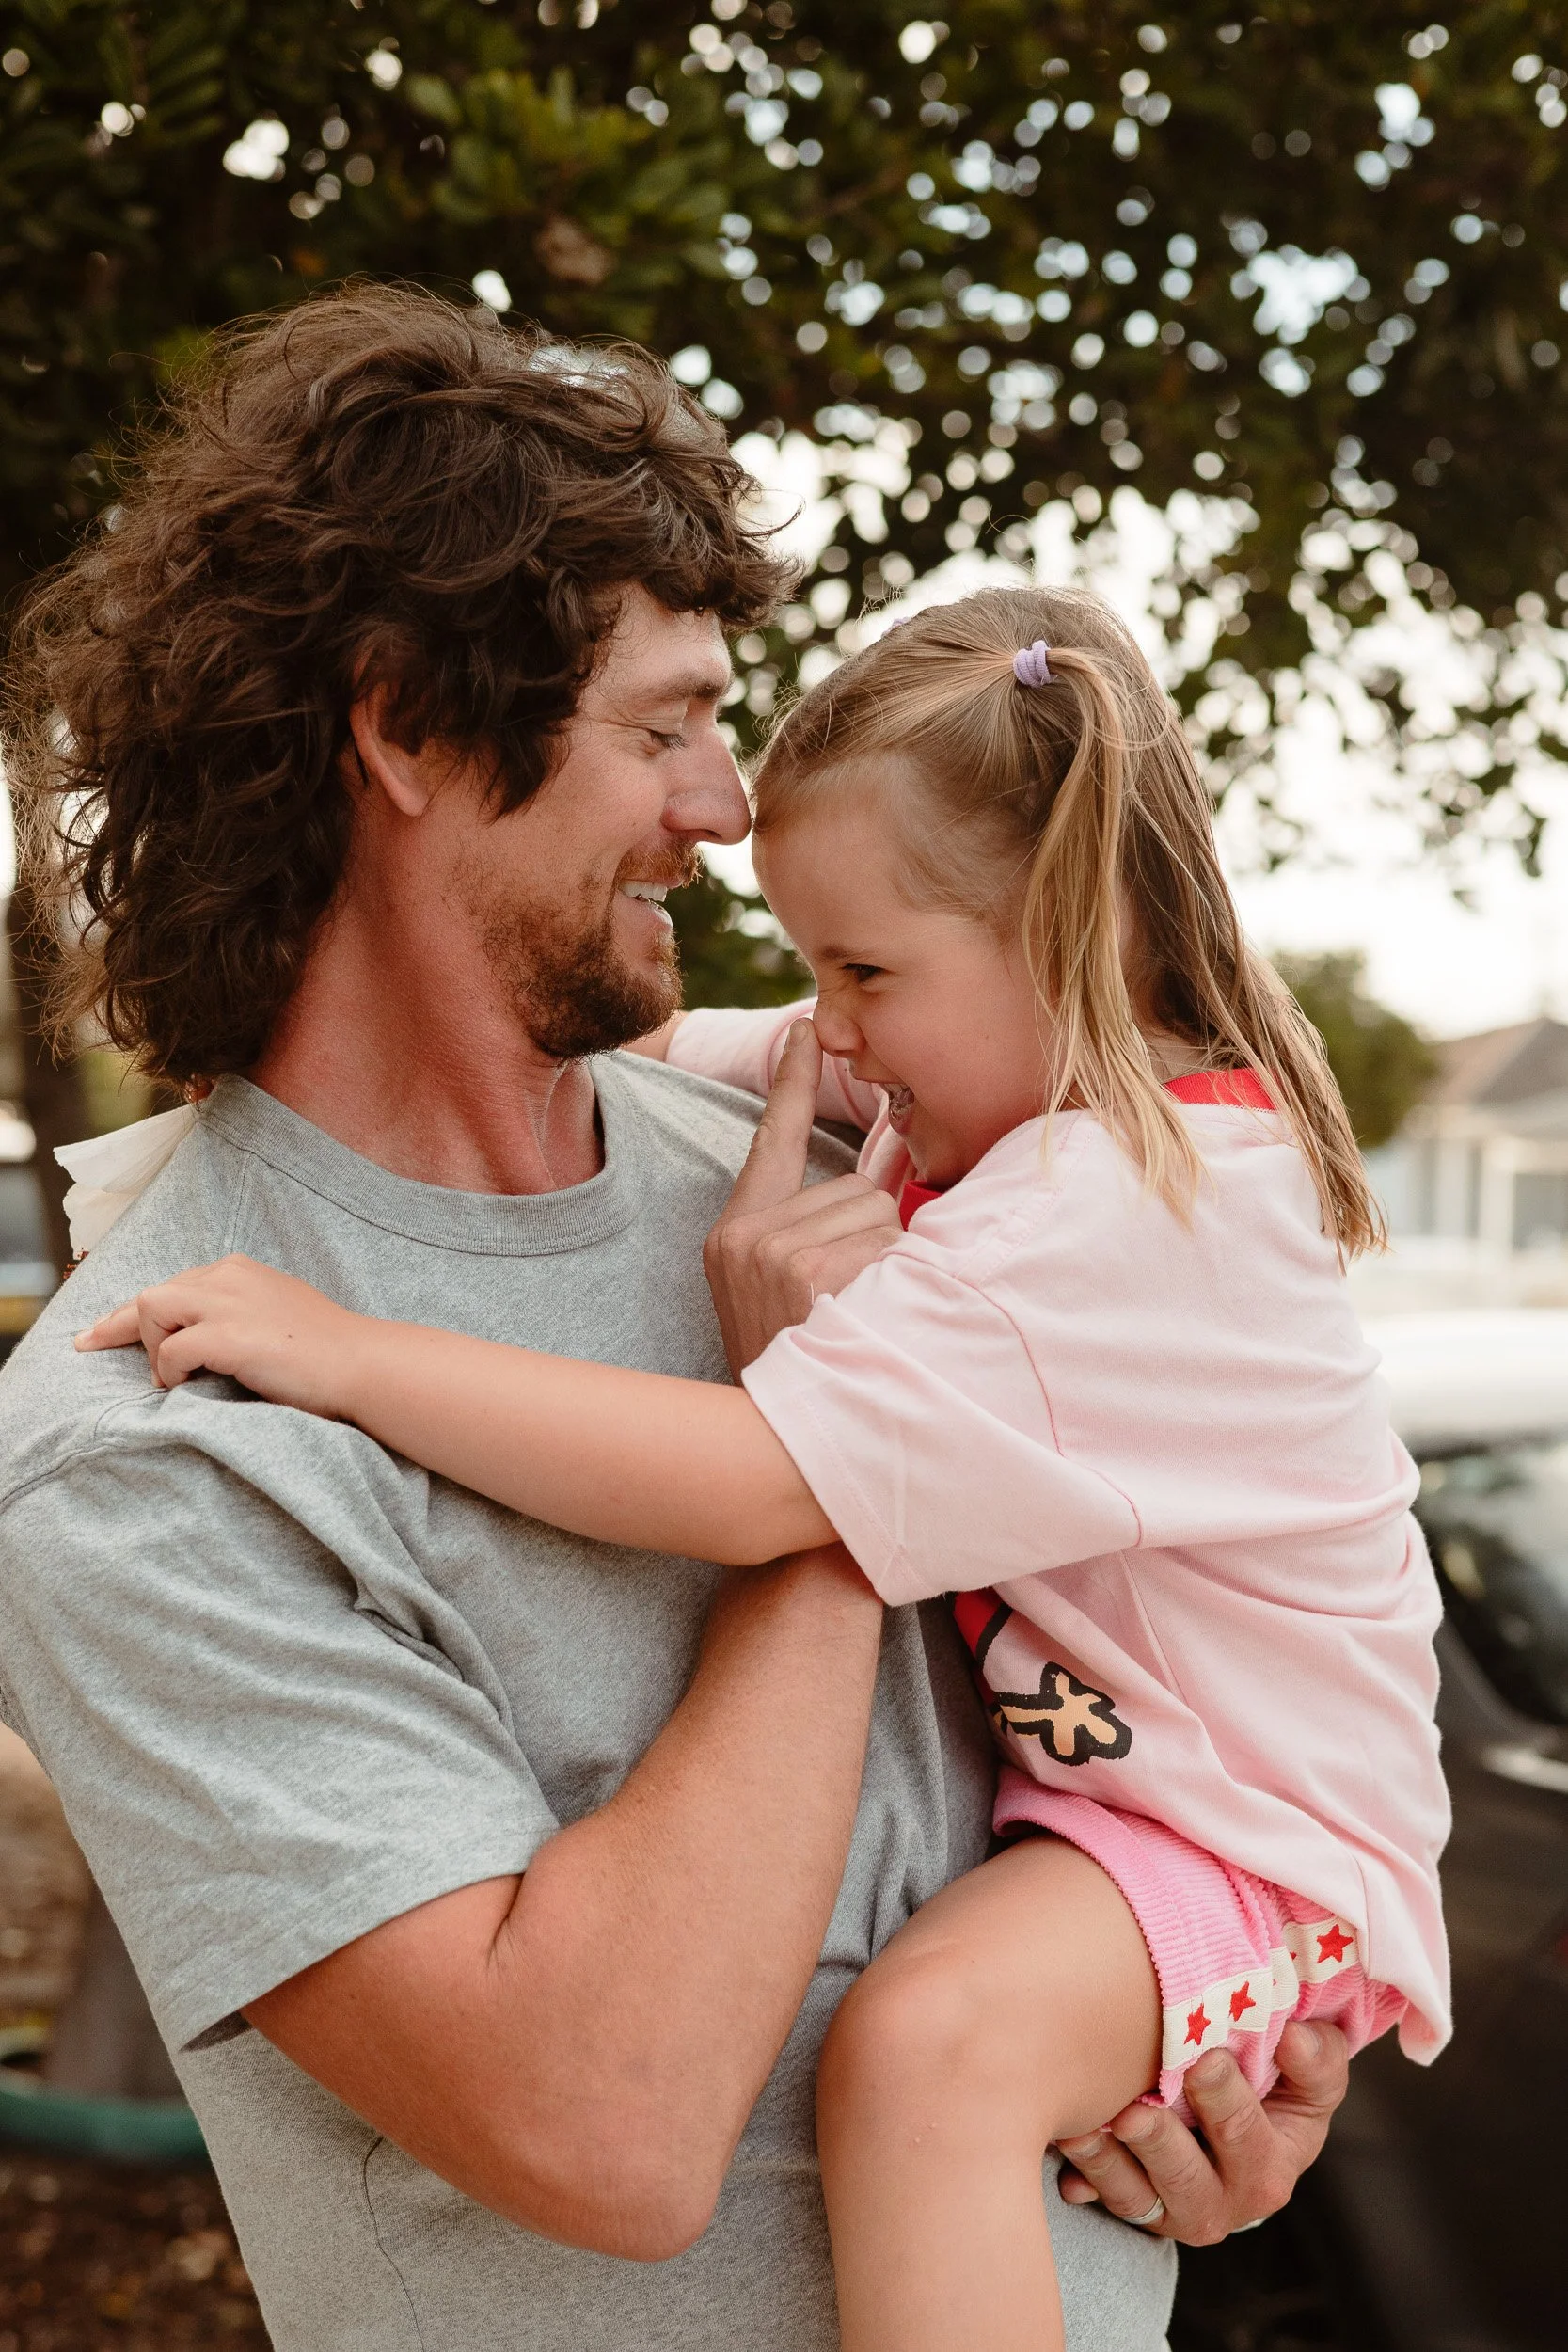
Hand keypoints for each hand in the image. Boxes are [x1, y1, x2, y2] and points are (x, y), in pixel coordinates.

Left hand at [75, 1254, 371, 1419]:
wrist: (363, 1365)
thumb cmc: (326, 1352)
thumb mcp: (276, 1315)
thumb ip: (239, 1313)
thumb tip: (202, 1337)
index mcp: (240, 1271)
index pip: (171, 1285)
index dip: (129, 1314)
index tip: (98, 1334)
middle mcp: (230, 1277)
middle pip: (152, 1294)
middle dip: (121, 1328)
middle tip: (96, 1350)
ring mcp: (230, 1303)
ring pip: (152, 1308)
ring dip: (154, 1347)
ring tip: (175, 1377)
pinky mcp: (231, 1335)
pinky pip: (171, 1349)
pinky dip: (170, 1371)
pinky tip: (188, 1385)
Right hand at [704, 1022, 901, 1375]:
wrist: (770, 1445)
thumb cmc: (796, 1366)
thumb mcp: (784, 1298)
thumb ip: (814, 1236)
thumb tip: (880, 1187)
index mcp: (736, 1234)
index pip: (774, 1140)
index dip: (793, 1082)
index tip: (806, 1029)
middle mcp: (747, 1236)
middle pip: (859, 1190)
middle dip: (875, 1240)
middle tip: (852, 1305)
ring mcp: (772, 1252)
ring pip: (879, 1214)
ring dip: (889, 1264)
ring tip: (857, 1317)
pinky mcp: (805, 1270)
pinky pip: (887, 1245)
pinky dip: (894, 1283)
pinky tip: (867, 1324)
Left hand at [1055, 2021, 1349, 2244]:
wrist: (1238, 2122)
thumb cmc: (1279, 2084)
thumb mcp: (1310, 2074)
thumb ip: (1315, 2058)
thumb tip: (1294, 2036)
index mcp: (1273, 2166)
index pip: (1251, 2138)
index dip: (1228, 2101)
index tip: (1205, 2060)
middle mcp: (1226, 2201)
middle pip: (1191, 2180)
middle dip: (1163, 2142)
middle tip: (1137, 2111)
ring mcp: (1176, 2208)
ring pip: (1139, 2196)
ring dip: (1108, 2161)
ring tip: (1083, 2126)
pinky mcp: (1138, 2207)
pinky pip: (1106, 2198)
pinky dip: (1083, 2177)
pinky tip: (1066, 2142)